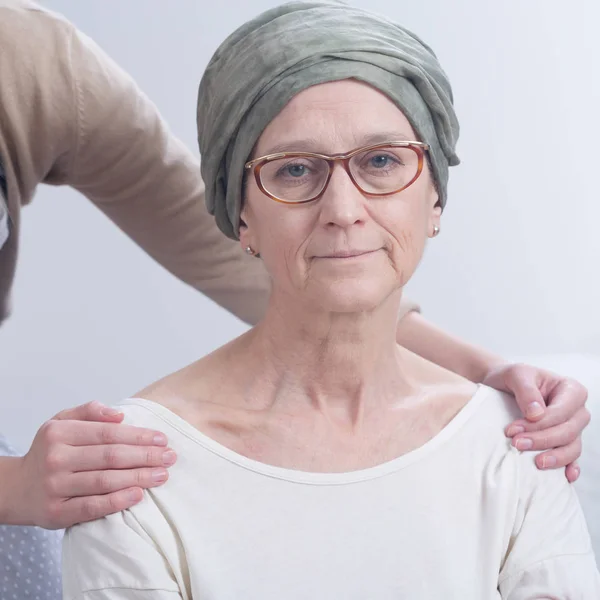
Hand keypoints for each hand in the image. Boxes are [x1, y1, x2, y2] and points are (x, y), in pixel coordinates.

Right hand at [11, 401, 176, 528]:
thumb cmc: (50, 451)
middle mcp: (55, 458)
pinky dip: (118, 501)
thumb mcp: (61, 421)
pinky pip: (92, 506)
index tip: (162, 438)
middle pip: (110, 456)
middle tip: (170, 457)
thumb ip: (89, 411)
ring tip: (162, 475)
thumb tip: (119, 414)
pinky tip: (139, 495)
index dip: (138, 435)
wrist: (17, 488)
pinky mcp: (56, 513)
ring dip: (139, 477)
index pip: (107, 433)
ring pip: (105, 481)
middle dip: (145, 456)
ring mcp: (55, 487)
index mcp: (59, 433)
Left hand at [483, 363, 589, 482]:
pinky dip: (570, 467)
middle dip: (542, 440)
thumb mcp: (516, 374)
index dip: (539, 424)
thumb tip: (536, 414)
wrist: (503, 386)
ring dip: (554, 457)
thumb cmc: (512, 378)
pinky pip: (573, 458)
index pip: (562, 412)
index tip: (512, 430)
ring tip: (535, 463)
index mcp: (571, 390)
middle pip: (568, 431)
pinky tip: (565, 477)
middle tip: (516, 444)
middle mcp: (577, 410)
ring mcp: (573, 428)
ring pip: (572, 448)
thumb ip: (526, 391)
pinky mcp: (564, 442)